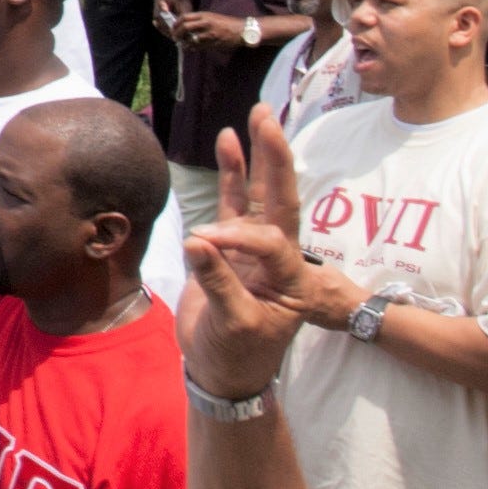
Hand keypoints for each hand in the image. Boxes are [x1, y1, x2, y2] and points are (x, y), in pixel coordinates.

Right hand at [183, 108, 344, 397]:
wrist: (225, 372)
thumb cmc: (238, 355)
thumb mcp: (235, 326)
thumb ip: (218, 283)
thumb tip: (196, 242)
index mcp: (291, 278)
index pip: (269, 242)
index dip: (237, 238)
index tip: (200, 246)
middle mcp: (278, 256)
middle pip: (280, 198)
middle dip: (275, 157)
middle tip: (268, 116)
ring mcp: (254, 249)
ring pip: (259, 195)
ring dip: (256, 157)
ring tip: (255, 116)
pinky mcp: (229, 248)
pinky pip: (234, 204)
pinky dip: (232, 175)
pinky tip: (228, 143)